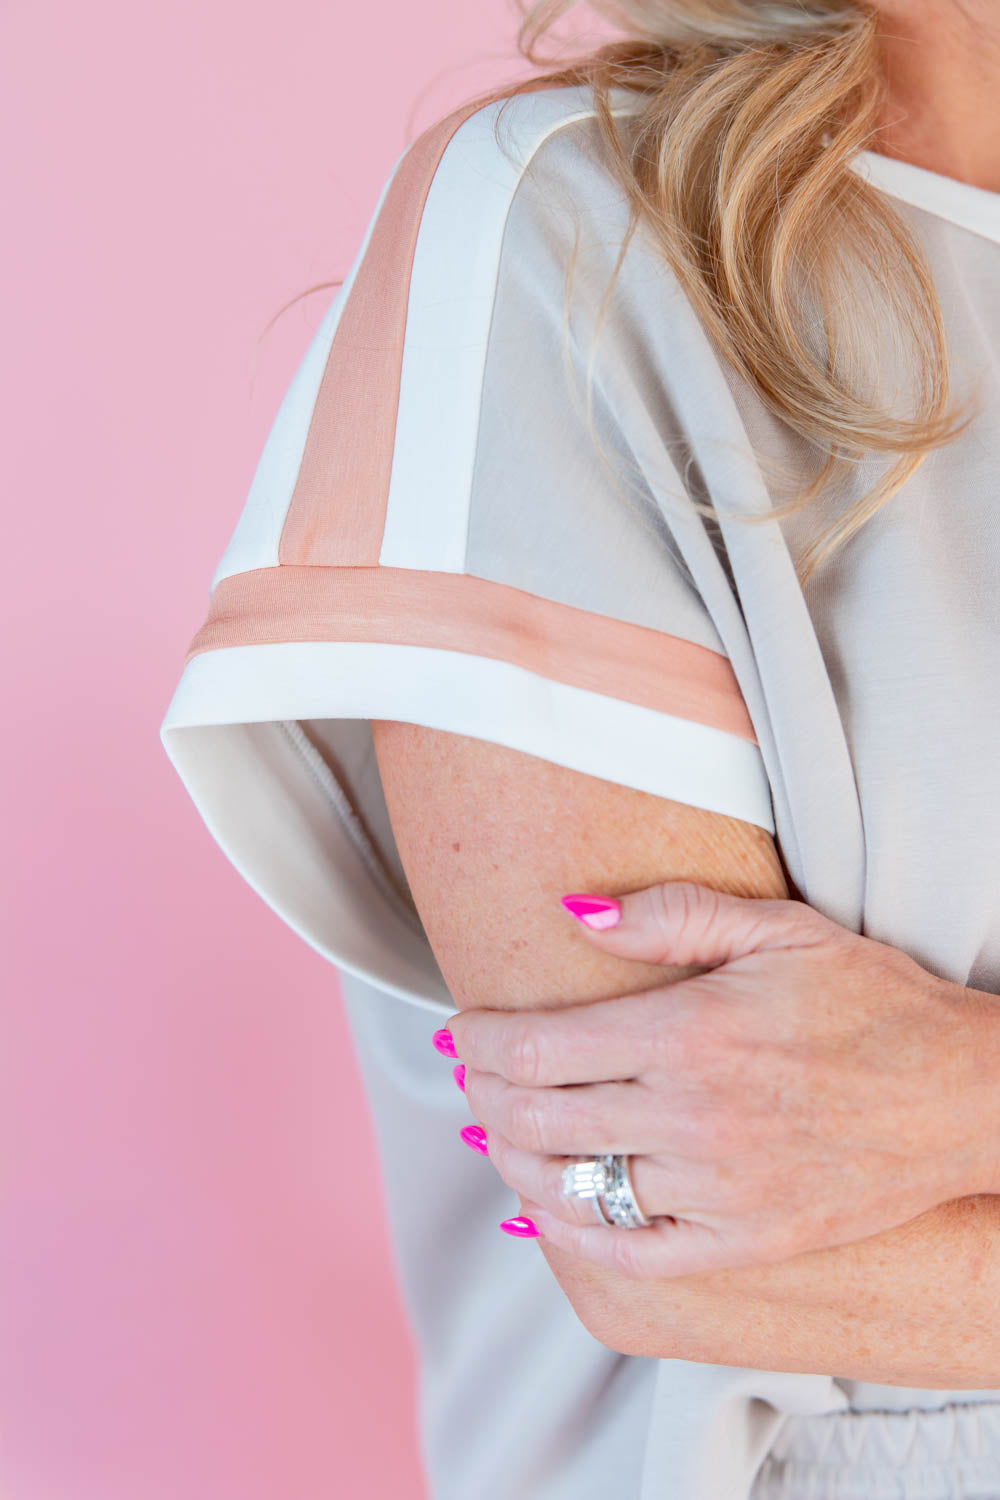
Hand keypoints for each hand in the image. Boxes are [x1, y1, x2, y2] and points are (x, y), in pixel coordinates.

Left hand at [447, 880, 997, 1277]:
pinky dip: (575, 1235)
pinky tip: (547, 1211)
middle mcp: (695, 1118)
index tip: (463, 1030)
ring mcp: (719, 1190)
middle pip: (540, 1117)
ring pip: (573, 1187)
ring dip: (514, 1159)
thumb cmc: (871, 1001)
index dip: (481, 1041)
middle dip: (484, 1095)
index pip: (541, 1046)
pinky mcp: (746, 1242)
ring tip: (498, 1130)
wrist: (965, 1097)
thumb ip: (672, 915)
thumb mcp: (779, 929)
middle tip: (472, 1076)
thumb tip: (573, 910)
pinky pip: (634, 1254)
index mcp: (693, 1033)